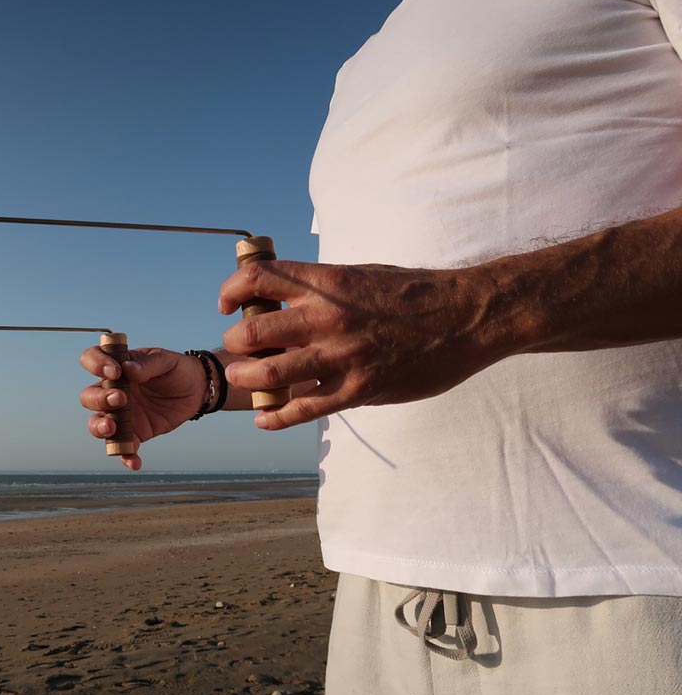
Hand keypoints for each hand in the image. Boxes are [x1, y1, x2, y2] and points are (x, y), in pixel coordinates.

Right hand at [79, 347, 206, 469]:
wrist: (196, 390)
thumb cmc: (176, 369)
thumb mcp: (165, 360)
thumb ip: (146, 364)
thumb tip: (127, 369)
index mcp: (117, 367)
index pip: (91, 359)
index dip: (95, 364)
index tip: (115, 372)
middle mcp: (112, 390)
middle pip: (89, 396)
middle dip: (99, 399)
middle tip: (122, 399)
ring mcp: (121, 414)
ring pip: (97, 423)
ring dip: (100, 428)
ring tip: (112, 428)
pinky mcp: (134, 433)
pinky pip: (123, 447)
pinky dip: (125, 456)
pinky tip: (134, 461)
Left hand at [218, 260, 509, 429]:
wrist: (467, 316)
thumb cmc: (415, 293)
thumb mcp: (361, 275)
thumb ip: (322, 288)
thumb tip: (285, 298)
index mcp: (326, 282)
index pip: (257, 278)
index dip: (232, 291)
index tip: (228, 304)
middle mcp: (326, 317)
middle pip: (252, 330)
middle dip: (236, 341)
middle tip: (239, 347)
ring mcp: (341, 356)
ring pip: (269, 372)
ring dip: (246, 378)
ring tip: (245, 378)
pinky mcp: (358, 390)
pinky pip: (303, 408)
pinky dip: (276, 417)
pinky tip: (265, 419)